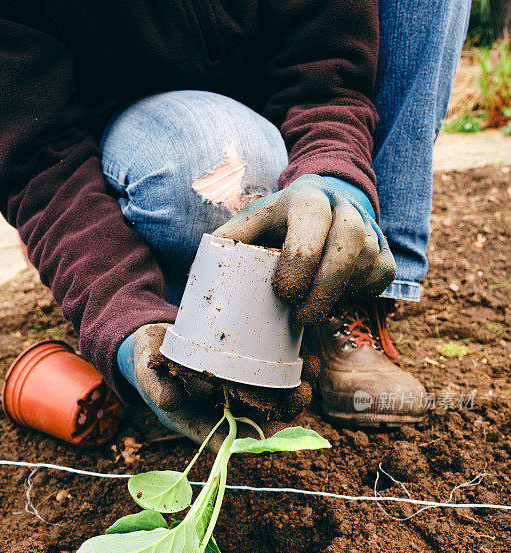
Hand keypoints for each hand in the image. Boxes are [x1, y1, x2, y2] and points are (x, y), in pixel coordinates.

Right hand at [117, 323, 319, 426]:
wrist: (151, 340)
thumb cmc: (148, 362)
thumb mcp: (146, 373)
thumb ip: (154, 386)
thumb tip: (170, 401)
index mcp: (203, 420)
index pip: (235, 438)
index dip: (260, 440)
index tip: (281, 432)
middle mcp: (226, 408)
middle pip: (264, 417)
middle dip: (287, 407)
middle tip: (302, 392)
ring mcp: (238, 389)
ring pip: (274, 394)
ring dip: (296, 384)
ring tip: (310, 367)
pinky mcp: (246, 366)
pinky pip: (273, 370)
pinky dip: (291, 364)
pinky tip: (306, 352)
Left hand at [214, 174, 395, 324]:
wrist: (322, 205)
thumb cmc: (277, 224)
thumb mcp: (251, 224)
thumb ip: (229, 241)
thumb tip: (205, 273)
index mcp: (306, 197)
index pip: (311, 220)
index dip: (300, 259)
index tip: (283, 293)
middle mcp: (344, 207)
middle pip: (349, 242)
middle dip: (326, 286)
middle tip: (304, 318)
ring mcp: (369, 227)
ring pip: (369, 262)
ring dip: (342, 295)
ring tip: (314, 311)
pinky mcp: (384, 249)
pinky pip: (382, 275)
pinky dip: (361, 295)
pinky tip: (337, 301)